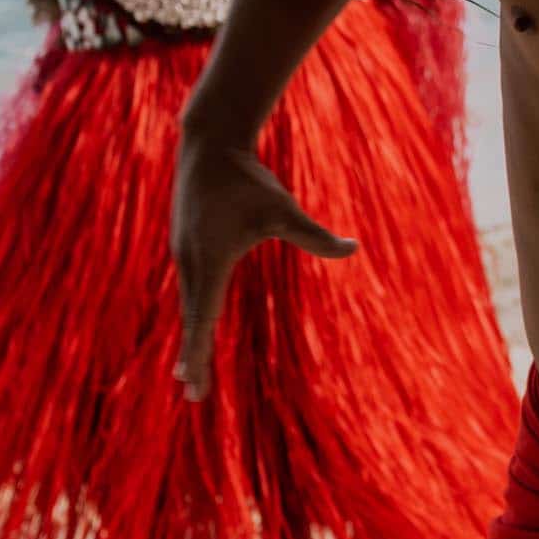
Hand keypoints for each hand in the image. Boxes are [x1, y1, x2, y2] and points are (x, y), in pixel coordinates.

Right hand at [171, 130, 357, 401]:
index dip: (199, 354)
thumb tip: (354, 248)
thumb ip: (314, 235)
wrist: (209, 143)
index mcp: (211, 262)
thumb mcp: (283, 208)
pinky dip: (190, 310)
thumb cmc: (248, 178)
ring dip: (190, 335)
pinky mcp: (185, 242)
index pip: (203, 319)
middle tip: (193, 395)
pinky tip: (196, 320)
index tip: (193, 385)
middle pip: (191, 319)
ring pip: (188, 302)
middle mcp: (191, 262)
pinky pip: (188, 286)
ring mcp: (184, 252)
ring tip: (188, 369)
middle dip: (193, 357)